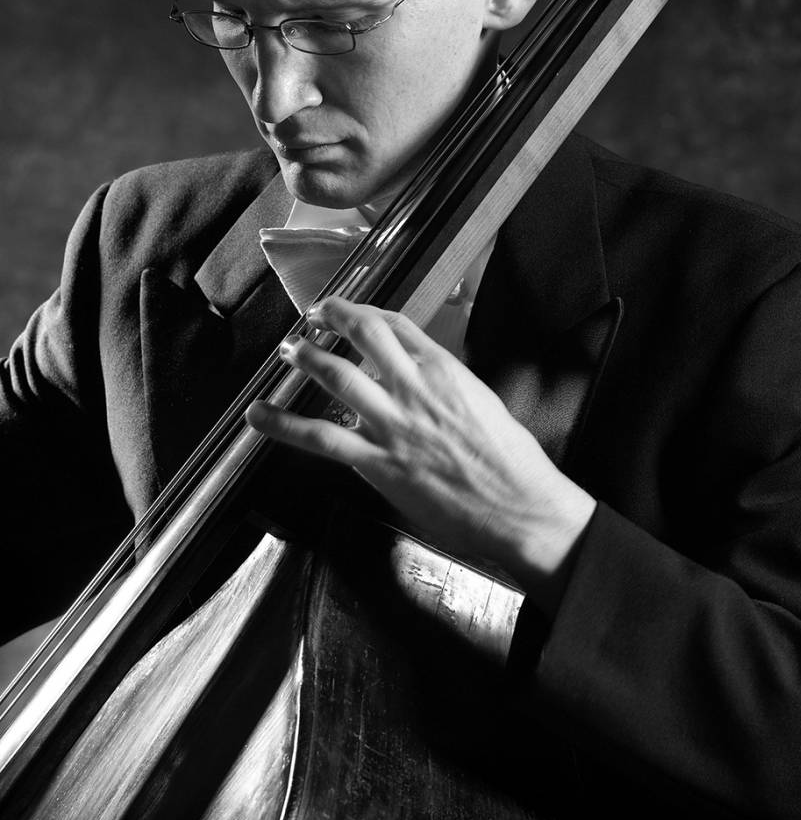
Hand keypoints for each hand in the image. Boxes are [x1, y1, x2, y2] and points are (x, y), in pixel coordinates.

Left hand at [246, 296, 595, 612]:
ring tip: (287, 351)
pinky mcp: (380, 463)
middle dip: (332, 319)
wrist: (521, 507)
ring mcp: (394, 425)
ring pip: (338, 377)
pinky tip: (260, 416)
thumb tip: (417, 383)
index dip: (364, 312)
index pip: (397, 325)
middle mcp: (416, 388)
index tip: (348, 312)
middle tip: (312, 317)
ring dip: (307, 359)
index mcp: (445, 370)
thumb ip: (445, 387)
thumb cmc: (512, 462)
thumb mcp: (483, 403)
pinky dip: (285, 424)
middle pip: (364, 336)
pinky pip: (322, 438)